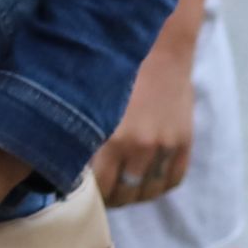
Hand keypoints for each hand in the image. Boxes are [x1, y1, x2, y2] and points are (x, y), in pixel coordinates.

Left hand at [93, 27, 197, 207]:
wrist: (161, 50)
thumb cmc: (118, 74)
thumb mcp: (91, 104)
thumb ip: (82, 136)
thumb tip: (64, 166)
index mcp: (112, 138)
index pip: (100, 187)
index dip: (91, 194)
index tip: (83, 192)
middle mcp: (140, 146)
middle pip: (124, 194)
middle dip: (111, 197)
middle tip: (102, 192)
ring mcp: (165, 146)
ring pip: (148, 192)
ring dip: (135, 195)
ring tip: (123, 187)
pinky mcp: (184, 143)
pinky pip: (173, 180)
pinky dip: (159, 186)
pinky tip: (146, 180)